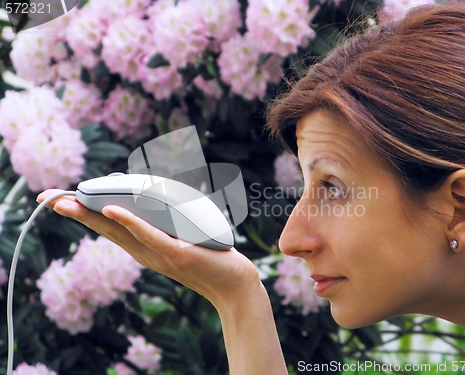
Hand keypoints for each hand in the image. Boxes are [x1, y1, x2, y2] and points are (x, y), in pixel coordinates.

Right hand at [36, 189, 261, 308]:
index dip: (83, 213)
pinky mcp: (177, 254)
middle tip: (46, 198)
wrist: (234, 285)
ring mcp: (159, 255)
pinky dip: (130, 223)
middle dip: (76, 212)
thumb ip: (164, 221)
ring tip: (67, 202)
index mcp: (144, 247)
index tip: (59, 199)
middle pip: (105, 229)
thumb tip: (151, 195)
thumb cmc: (209, 256)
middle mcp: (145, 252)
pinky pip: (150, 236)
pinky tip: (113, 211)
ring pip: (120, 233)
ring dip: (93, 216)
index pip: (108, 227)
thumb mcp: (181, 236)